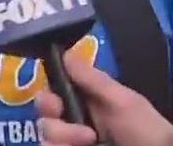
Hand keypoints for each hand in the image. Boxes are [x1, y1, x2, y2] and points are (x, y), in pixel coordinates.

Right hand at [37, 54, 172, 145]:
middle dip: (47, 110)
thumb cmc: (147, 130)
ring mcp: (73, 141)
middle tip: (60, 114)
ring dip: (59, 133)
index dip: (48, 92)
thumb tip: (66, 54)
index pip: (55, 92)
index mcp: (87, 103)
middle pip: (44, 112)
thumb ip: (94, 80)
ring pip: (44, 134)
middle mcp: (76, 122)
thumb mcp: (124, 101)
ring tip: (87, 140)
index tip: (54, 97)